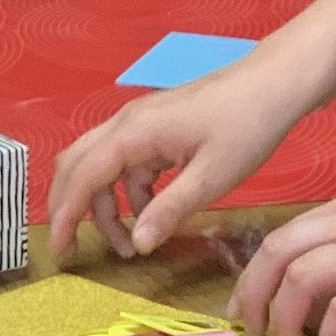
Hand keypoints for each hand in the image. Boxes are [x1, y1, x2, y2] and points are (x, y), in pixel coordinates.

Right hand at [46, 69, 313, 262]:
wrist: (275, 81)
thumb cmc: (247, 126)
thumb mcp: (212, 177)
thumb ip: (169, 210)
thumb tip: (138, 245)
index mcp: (133, 133)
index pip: (81, 177)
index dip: (65, 217)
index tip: (60, 253)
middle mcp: (125, 124)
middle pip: (76, 166)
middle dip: (70, 209)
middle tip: (74, 250)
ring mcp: (139, 123)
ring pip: (99, 165)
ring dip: (103, 205)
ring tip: (129, 244)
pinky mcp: (155, 128)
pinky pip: (125, 163)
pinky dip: (127, 193)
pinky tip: (152, 214)